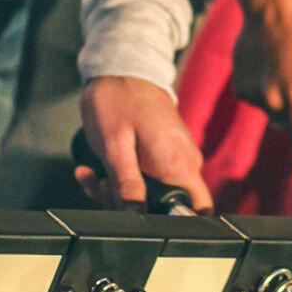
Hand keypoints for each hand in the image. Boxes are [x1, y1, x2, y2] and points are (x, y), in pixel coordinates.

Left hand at [79, 76, 212, 211]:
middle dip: (130, 207)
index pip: (199, 212)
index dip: (178, 226)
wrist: (122, 65)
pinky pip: (147, 179)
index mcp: (179, 164)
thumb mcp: (114, 148)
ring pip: (152, 195)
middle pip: (167, 208)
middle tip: (101, 187)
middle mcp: (185, 164)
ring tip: (93, 175)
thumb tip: (135, 219)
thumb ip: (127, 186)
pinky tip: (96, 170)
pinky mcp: (165, 155)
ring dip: (118, 192)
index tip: (144, 224)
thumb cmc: (118, 99)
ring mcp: (177, 159)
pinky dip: (121, 179)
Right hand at [231, 0, 291, 144]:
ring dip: (276, 101)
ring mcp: (253, 93)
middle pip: (283, 124)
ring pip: (268, 112)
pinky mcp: (239, 87)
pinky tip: (267, 68)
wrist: (274, 12)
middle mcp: (271, 98)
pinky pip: (255, 101)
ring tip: (283, 71)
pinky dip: (261, 91)